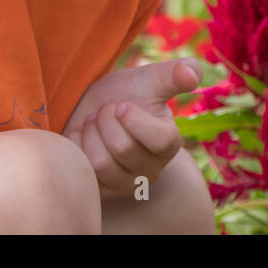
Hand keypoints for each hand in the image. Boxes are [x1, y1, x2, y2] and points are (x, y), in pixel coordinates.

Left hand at [64, 59, 202, 200]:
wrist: (95, 112)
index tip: (121, 105)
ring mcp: (124, 186)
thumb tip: (192, 74)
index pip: (160, 140)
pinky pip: (81, 173)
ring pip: (100, 163)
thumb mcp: (150, 79)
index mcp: (170, 143)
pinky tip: (82, 139)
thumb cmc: (128, 93)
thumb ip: (174, 74)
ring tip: (93, 123)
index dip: (134, 119)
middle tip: (105, 110)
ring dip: (89, 133)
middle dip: (106, 119)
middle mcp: (151, 171)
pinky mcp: (100, 194)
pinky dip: (75, 148)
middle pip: (123, 149)